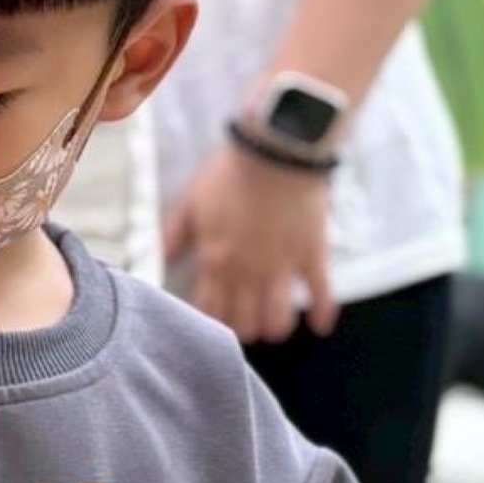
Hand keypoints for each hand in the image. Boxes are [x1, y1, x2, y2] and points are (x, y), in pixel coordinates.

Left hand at [162, 144, 338, 344]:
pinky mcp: (313, 255)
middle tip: (242, 324)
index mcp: (215, 261)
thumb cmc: (230, 175)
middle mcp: (247, 272)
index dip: (210, 322)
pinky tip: (320, 326)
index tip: (212, 322)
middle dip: (240, 330)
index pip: (209, 309)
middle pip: (243, 322)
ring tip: (271, 325)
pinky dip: (322, 314)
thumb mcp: (190, 203)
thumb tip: (161, 261)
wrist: (276, 152)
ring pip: (277, 319)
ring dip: (273, 328)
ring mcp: (282, 267)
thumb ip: (174, 236)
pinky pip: (322, 293)